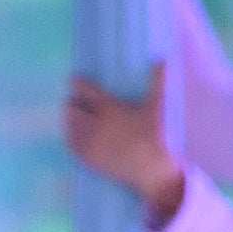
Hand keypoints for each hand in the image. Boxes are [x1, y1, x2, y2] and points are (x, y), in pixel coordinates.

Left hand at [64, 62, 185, 225]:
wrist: (153, 171)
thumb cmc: (157, 136)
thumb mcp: (157, 108)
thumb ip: (158, 83)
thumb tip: (162, 60)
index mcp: (109, 109)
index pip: (85, 91)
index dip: (78, 84)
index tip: (75, 81)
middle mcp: (94, 124)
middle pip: (72, 108)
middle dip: (75, 104)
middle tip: (80, 104)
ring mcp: (89, 142)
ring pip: (69, 125)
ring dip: (73, 120)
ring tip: (80, 120)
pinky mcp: (88, 157)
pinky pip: (71, 143)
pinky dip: (74, 137)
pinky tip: (81, 136)